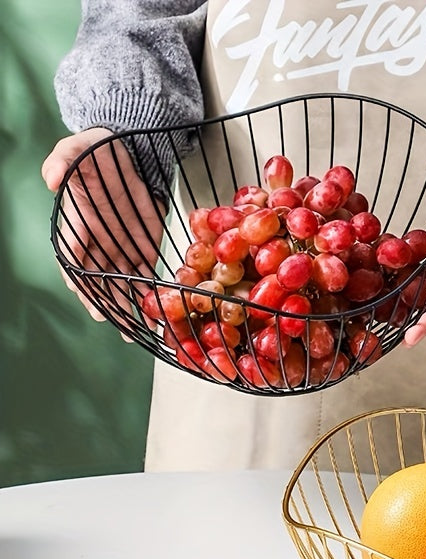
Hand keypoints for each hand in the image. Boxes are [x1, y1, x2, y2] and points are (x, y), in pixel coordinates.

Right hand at [42, 128, 163, 333]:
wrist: (122, 149)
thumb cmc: (91, 152)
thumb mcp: (72, 150)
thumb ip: (62, 162)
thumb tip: (52, 177)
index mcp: (76, 226)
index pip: (74, 259)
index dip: (81, 282)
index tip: (91, 300)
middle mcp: (97, 242)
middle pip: (101, 280)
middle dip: (111, 304)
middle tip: (122, 326)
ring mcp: (120, 246)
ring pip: (124, 282)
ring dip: (132, 305)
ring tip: (143, 328)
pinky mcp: (143, 244)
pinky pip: (146, 271)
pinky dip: (152, 290)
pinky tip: (161, 308)